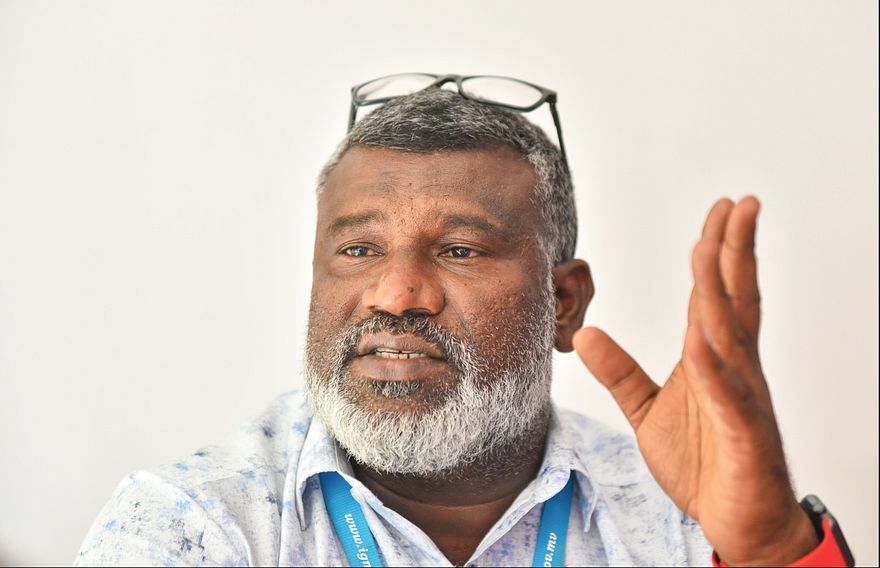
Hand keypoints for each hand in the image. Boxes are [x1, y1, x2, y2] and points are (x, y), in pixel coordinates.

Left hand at [573, 197, 817, 565]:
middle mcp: (732, 370)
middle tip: (738, 204)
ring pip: (732, 338)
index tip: (719, 213)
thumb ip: (621, 372)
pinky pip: (728, 399)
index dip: (716, 254)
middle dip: (734, 251)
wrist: (737, 520)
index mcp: (712, 360)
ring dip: (720, 293)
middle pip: (734, 301)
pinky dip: (715, 369)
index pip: (714, 296)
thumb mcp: (647, 410)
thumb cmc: (705, 461)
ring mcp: (741, 400)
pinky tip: (703, 340)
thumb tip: (587, 334)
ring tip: (711, 250)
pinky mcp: (743, 437)